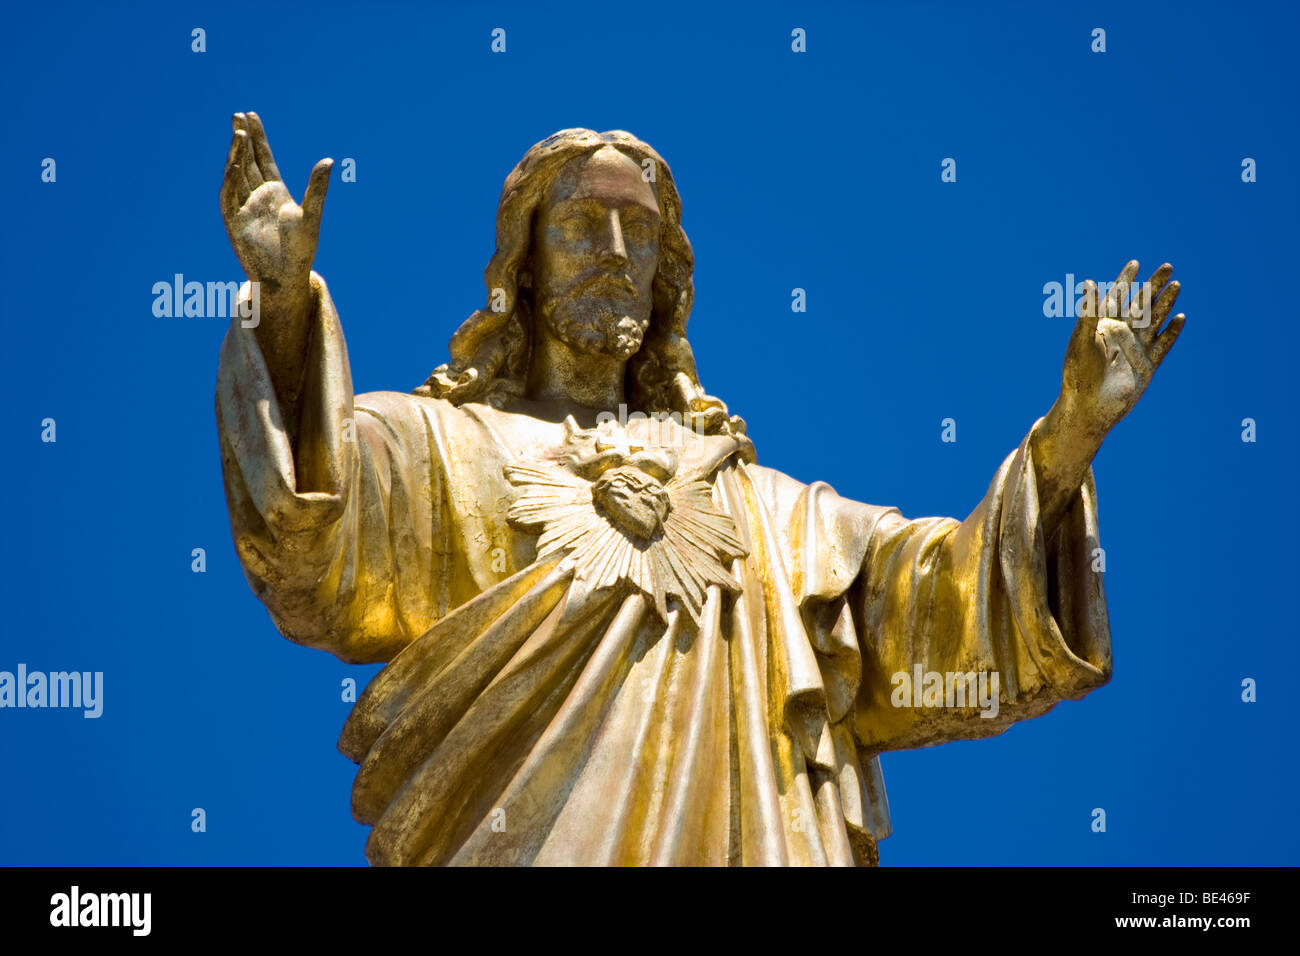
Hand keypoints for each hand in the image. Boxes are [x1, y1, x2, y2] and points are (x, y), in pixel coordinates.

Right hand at [219, 111, 331, 293]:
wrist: (286, 278)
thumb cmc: (301, 250)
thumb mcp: (312, 215)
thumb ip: (317, 188)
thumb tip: (329, 160)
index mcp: (276, 193)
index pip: (264, 159)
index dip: (258, 138)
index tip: (251, 116)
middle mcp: (258, 196)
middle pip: (248, 160)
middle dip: (244, 138)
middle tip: (238, 114)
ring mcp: (243, 207)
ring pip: (237, 173)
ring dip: (237, 153)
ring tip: (239, 131)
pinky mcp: (233, 220)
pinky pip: (229, 194)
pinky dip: (231, 177)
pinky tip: (235, 160)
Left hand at [1058, 260, 1185, 439]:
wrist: (1089, 407)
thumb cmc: (1078, 374)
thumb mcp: (1082, 339)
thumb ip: (1089, 312)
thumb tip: (1090, 282)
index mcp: (1102, 327)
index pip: (1117, 298)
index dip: (1125, 281)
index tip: (1135, 264)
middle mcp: (1120, 335)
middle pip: (1141, 305)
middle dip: (1153, 286)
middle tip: (1167, 267)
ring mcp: (1135, 349)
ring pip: (1154, 321)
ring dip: (1165, 303)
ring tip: (1177, 285)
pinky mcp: (1147, 365)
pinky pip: (1163, 345)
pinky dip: (1172, 332)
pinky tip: (1181, 317)